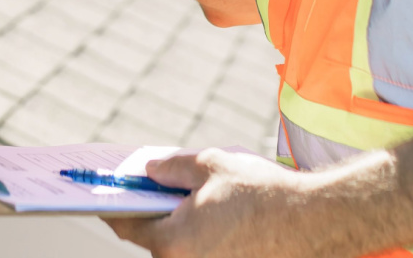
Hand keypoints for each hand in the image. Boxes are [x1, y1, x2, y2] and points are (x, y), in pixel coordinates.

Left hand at [107, 149, 328, 257]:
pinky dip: (203, 237)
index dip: (114, 208)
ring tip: (202, 199)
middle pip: (155, 239)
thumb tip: (149, 170)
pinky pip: (203, 254)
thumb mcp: (211, 165)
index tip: (103, 198)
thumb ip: (173, 167)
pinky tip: (221, 216)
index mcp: (173, 241)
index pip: (128, 226)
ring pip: (181, 248)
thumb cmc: (260, 192)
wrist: (309, 222)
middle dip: (157, 213)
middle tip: (161, 187)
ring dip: (183, 225)